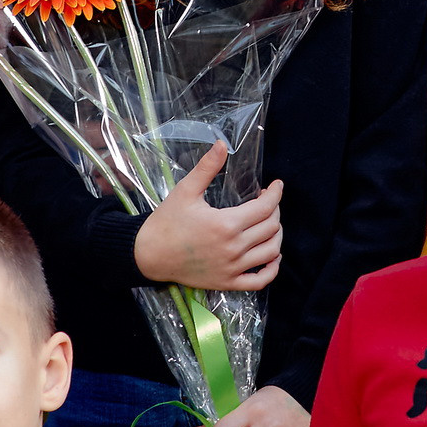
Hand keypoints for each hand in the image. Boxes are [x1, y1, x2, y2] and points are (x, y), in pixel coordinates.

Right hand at [134, 140, 282, 294]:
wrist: (149, 254)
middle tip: (267, 202)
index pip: (265, 208)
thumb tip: (222, 144)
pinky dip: (272, 269)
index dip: (275, 194)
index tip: (276, 186)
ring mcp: (232, 268)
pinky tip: (272, 256)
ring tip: (270, 224)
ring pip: (271, 252)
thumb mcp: (185, 190)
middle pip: (271, 228)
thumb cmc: (167, 221)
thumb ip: (207, 167)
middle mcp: (233, 247)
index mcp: (226, 224)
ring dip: (277, 236)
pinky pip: (260, 281)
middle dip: (275, 211)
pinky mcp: (227, 282)